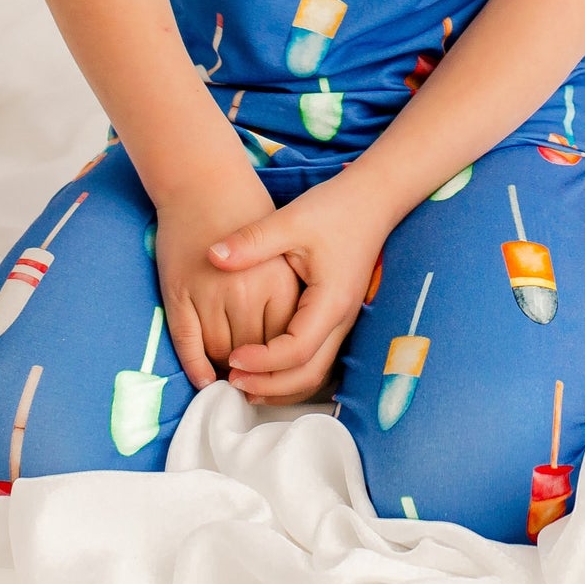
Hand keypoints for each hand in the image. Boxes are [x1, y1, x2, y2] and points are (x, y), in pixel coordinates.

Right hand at [153, 172, 302, 391]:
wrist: (204, 182)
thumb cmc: (248, 212)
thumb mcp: (284, 249)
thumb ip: (290, 295)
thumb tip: (297, 344)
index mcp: (279, 282)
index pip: (284, 341)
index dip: (280, 359)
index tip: (277, 367)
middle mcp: (246, 292)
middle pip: (252, 350)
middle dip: (254, 369)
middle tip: (254, 378)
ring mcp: (210, 294)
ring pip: (219, 351)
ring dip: (224, 367)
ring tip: (230, 373)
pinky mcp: (179, 294)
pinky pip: (188, 342)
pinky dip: (195, 365)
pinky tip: (203, 377)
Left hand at [210, 168, 391, 403]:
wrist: (372, 199)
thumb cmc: (333, 208)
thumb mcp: (289, 220)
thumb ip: (251, 241)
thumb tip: (212, 256)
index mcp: (330, 301)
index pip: (297, 351)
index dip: (263, 361)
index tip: (231, 357)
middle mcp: (340, 319)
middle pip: (309, 375)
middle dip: (269, 385)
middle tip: (231, 380)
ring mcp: (341, 320)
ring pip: (315, 373)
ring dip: (280, 384)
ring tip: (243, 382)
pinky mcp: (336, 316)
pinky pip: (316, 358)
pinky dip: (290, 371)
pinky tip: (263, 365)